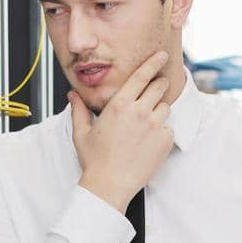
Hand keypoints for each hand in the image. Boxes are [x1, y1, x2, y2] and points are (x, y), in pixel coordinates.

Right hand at [70, 49, 175, 212]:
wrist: (108, 187)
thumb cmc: (94, 161)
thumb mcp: (82, 133)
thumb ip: (79, 111)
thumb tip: (72, 96)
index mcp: (120, 104)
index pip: (142, 75)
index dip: (154, 62)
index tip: (162, 56)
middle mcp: (139, 111)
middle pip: (159, 86)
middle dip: (158, 87)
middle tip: (154, 94)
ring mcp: (154, 126)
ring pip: (166, 108)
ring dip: (159, 113)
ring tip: (145, 128)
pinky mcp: (164, 142)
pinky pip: (169, 130)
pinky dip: (162, 134)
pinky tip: (148, 145)